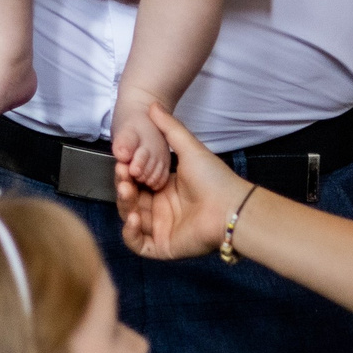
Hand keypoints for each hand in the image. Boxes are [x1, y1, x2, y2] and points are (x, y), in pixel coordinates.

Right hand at [115, 103, 248, 259]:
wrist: (229, 207)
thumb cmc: (214, 178)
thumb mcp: (188, 147)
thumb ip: (169, 127)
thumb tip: (152, 105)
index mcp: (165, 188)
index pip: (137, 182)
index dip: (127, 173)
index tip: (122, 162)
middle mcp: (161, 209)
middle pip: (130, 201)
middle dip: (122, 187)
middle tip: (123, 175)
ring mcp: (161, 229)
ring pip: (130, 220)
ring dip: (124, 206)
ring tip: (127, 191)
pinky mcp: (163, 247)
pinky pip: (137, 244)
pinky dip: (130, 233)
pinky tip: (133, 218)